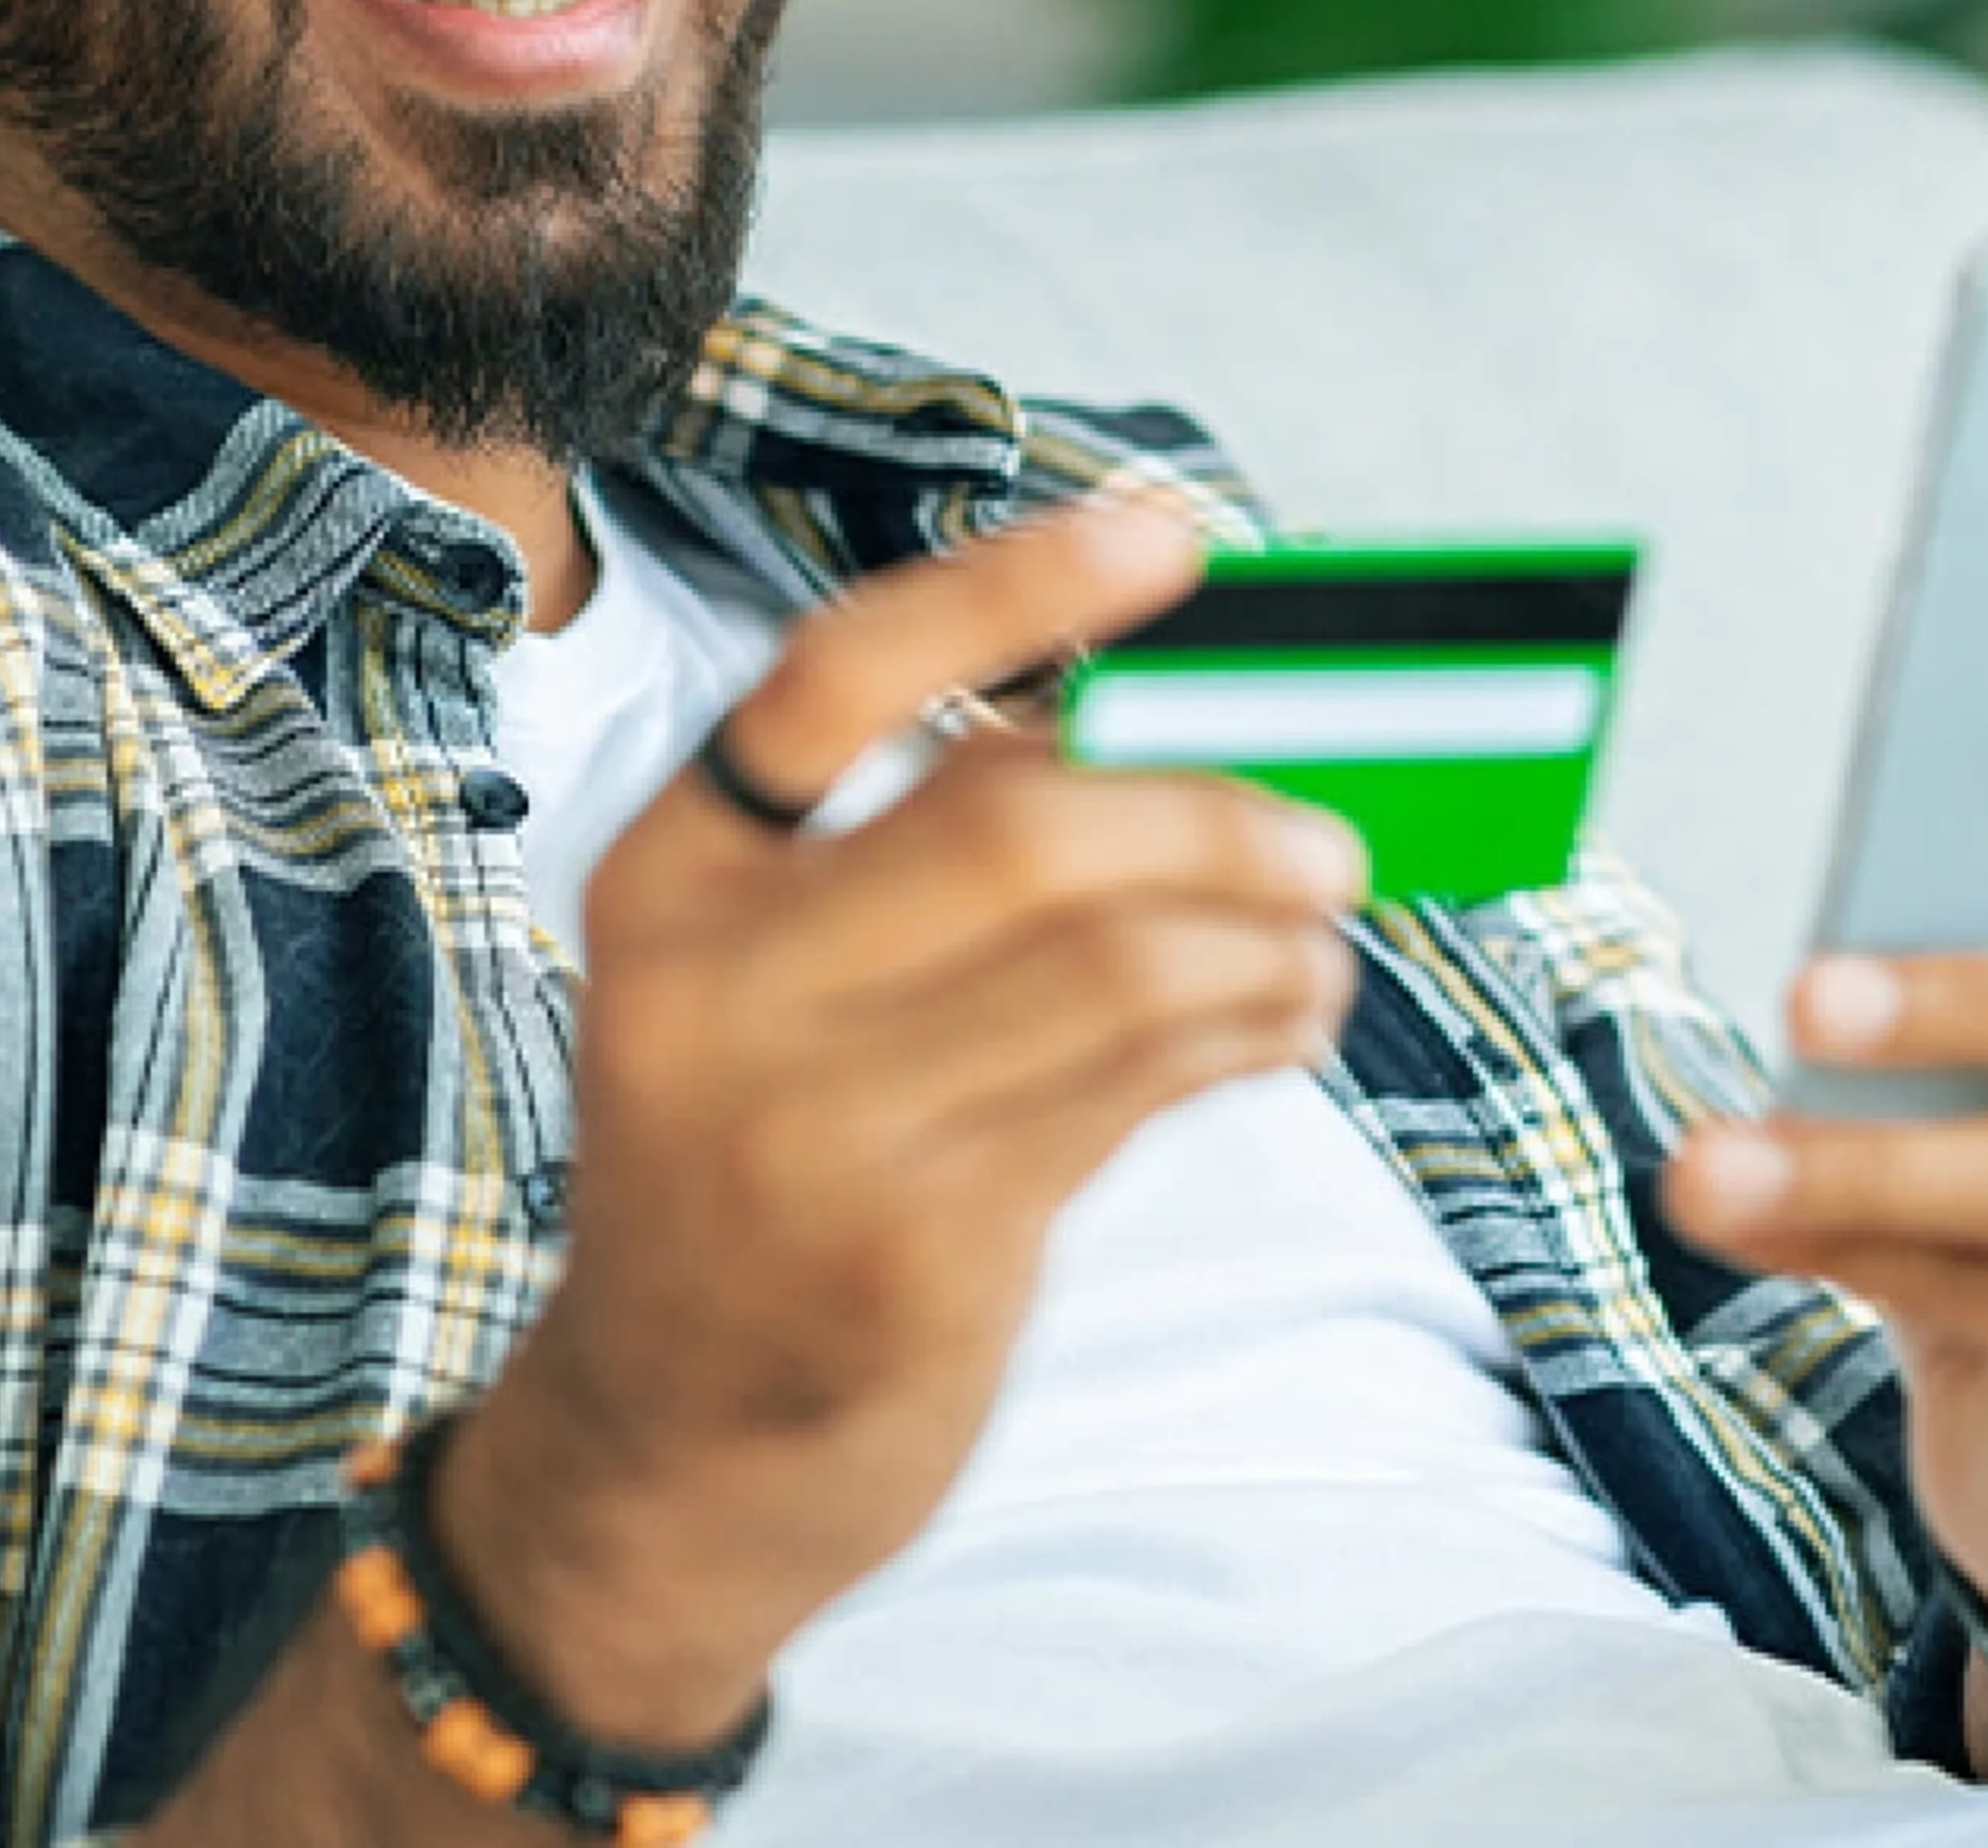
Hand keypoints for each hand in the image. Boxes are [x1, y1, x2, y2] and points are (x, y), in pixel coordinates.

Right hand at [441, 495, 1368, 1738]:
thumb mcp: (766, 987)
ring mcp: (811, 1128)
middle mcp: (720, 988)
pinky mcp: (915, 1248)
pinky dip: (1252, 1022)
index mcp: (670, 877)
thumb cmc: (760, 1166)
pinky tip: (1290, 1011)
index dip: (1014, 586)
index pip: (831, 674)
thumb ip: (915, 851)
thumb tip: (1154, 714)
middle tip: (1325, 825)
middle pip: (1016, 822)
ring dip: (1263, 928)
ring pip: (1112, 961)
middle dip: (1209, 805)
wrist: (662, 1452)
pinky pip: (1138, 1085)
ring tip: (1321, 927)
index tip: (1171, 536)